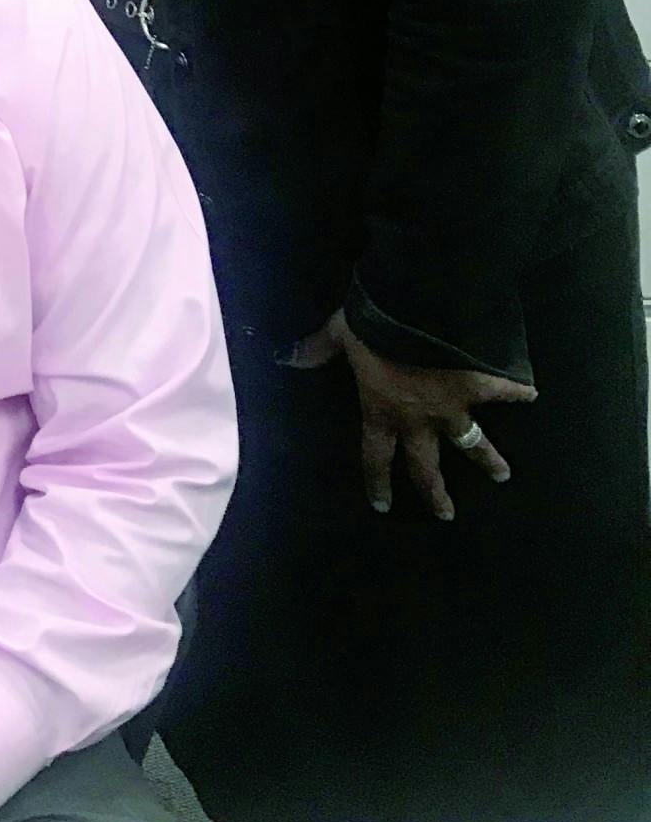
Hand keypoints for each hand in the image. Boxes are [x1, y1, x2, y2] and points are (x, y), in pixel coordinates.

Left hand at [319, 310, 535, 519]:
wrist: (416, 307)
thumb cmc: (371, 324)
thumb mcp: (339, 333)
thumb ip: (317, 349)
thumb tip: (287, 358)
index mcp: (381, 410)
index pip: (376, 455)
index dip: (378, 481)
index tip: (383, 505)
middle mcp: (419, 418)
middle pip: (427, 465)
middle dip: (435, 491)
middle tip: (445, 514)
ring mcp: (453, 405)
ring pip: (471, 442)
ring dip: (487, 459)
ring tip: (503, 476)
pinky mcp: (482, 385)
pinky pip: (503, 391)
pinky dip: (518, 392)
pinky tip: (533, 396)